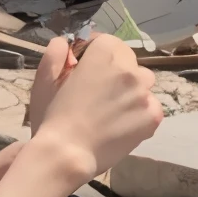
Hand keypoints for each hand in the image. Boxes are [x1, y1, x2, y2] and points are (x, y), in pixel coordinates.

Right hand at [33, 33, 161, 184]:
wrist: (66, 154)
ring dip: (131, 90)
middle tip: (99, 91)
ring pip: (143, 83)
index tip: (86, 67)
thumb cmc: (51, 115)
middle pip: (128, 62)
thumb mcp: (44, 78)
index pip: (109, 42)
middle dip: (116, 70)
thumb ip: (56, 52)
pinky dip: (140, 112)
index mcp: (104, 54)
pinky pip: (151, 106)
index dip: (96, 53)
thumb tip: (66, 43)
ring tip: (113, 108)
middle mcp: (129, 69)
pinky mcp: (153, 116)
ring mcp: (144, 93)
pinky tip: (122, 124)